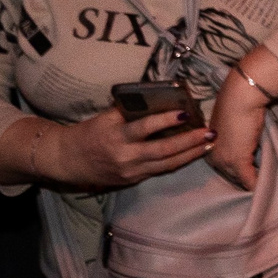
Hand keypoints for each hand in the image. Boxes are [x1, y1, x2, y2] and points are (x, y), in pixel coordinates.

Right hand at [40, 106, 213, 192]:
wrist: (68, 161)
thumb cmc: (89, 133)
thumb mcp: (105, 118)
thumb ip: (129, 111)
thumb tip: (157, 97)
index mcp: (115, 136)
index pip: (143, 128)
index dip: (164, 121)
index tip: (184, 113)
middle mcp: (125, 156)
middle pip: (162, 150)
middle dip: (188, 142)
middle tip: (210, 132)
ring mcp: (130, 172)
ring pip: (166, 165)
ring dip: (190, 154)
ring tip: (209, 143)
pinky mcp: (133, 181)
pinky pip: (160, 171)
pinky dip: (179, 162)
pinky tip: (194, 154)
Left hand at [208, 71, 268, 189]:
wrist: (241, 96)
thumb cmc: (240, 105)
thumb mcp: (236, 127)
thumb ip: (239, 142)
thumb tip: (250, 150)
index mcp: (207, 148)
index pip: (224, 169)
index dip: (241, 172)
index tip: (254, 173)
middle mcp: (211, 156)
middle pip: (232, 177)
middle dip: (247, 179)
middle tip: (263, 182)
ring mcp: (222, 160)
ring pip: (240, 181)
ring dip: (254, 183)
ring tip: (268, 185)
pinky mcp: (236, 161)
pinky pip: (250, 181)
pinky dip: (259, 185)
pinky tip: (270, 187)